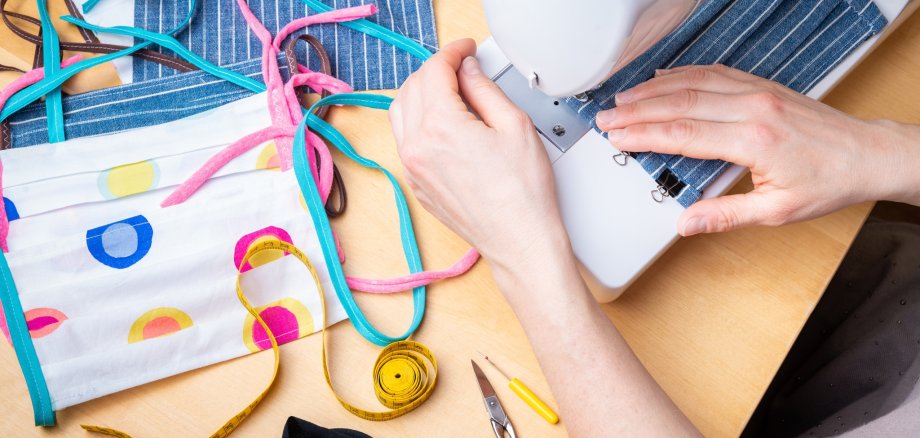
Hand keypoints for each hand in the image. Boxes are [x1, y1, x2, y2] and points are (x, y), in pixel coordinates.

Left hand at [389, 40, 567, 266]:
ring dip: (421, 94)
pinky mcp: (416, 185)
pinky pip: (405, 141)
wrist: (519, 241)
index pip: (434, 71)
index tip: (465, 50)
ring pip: (400, 113)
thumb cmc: (523, 194)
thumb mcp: (514, 126)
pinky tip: (445, 124)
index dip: (452, 52)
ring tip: (451, 93)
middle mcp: (416, 148)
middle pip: (412, 88)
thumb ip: (484, 89)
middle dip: (436, 71)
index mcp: (440, 127)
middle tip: (463, 68)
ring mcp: (412, 169)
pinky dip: (418, 122)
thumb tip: (468, 71)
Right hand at [595, 64, 919, 235]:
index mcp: (753, 140)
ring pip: (693, 83)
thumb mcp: (776, 211)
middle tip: (607, 117)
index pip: (683, 134)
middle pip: (680, 103)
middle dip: (637, 110)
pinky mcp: (762, 87)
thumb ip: (725, 216)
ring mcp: (757, 93)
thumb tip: (686, 224)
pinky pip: (714, 73)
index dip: (644, 135)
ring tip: (623, 99)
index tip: (617, 137)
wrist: (866, 155)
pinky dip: (683, 74)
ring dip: (653, 90)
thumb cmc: (828, 183)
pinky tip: (663, 78)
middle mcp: (752, 109)